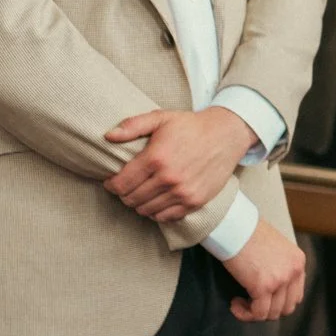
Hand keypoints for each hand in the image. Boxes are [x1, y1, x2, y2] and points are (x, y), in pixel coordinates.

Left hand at [105, 107, 256, 221]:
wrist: (226, 135)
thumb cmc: (191, 126)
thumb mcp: (161, 118)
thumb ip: (133, 126)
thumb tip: (108, 136)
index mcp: (156, 158)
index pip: (121, 184)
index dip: (111, 185)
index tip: (111, 181)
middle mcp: (169, 178)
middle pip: (131, 199)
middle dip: (124, 194)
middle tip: (126, 187)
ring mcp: (183, 192)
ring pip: (146, 210)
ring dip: (138, 204)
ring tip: (141, 193)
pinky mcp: (195, 201)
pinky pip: (165, 217)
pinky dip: (156, 212)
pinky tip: (156, 200)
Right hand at [220, 219, 305, 321]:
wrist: (234, 225)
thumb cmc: (248, 233)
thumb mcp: (275, 248)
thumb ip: (279, 266)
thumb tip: (272, 288)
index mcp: (298, 261)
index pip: (296, 295)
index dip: (279, 302)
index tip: (262, 299)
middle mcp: (294, 272)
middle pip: (287, 307)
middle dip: (268, 310)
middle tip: (251, 303)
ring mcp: (280, 280)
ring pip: (272, 313)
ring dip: (255, 313)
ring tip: (240, 303)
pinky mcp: (263, 287)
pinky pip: (258, 313)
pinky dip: (245, 314)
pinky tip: (235, 304)